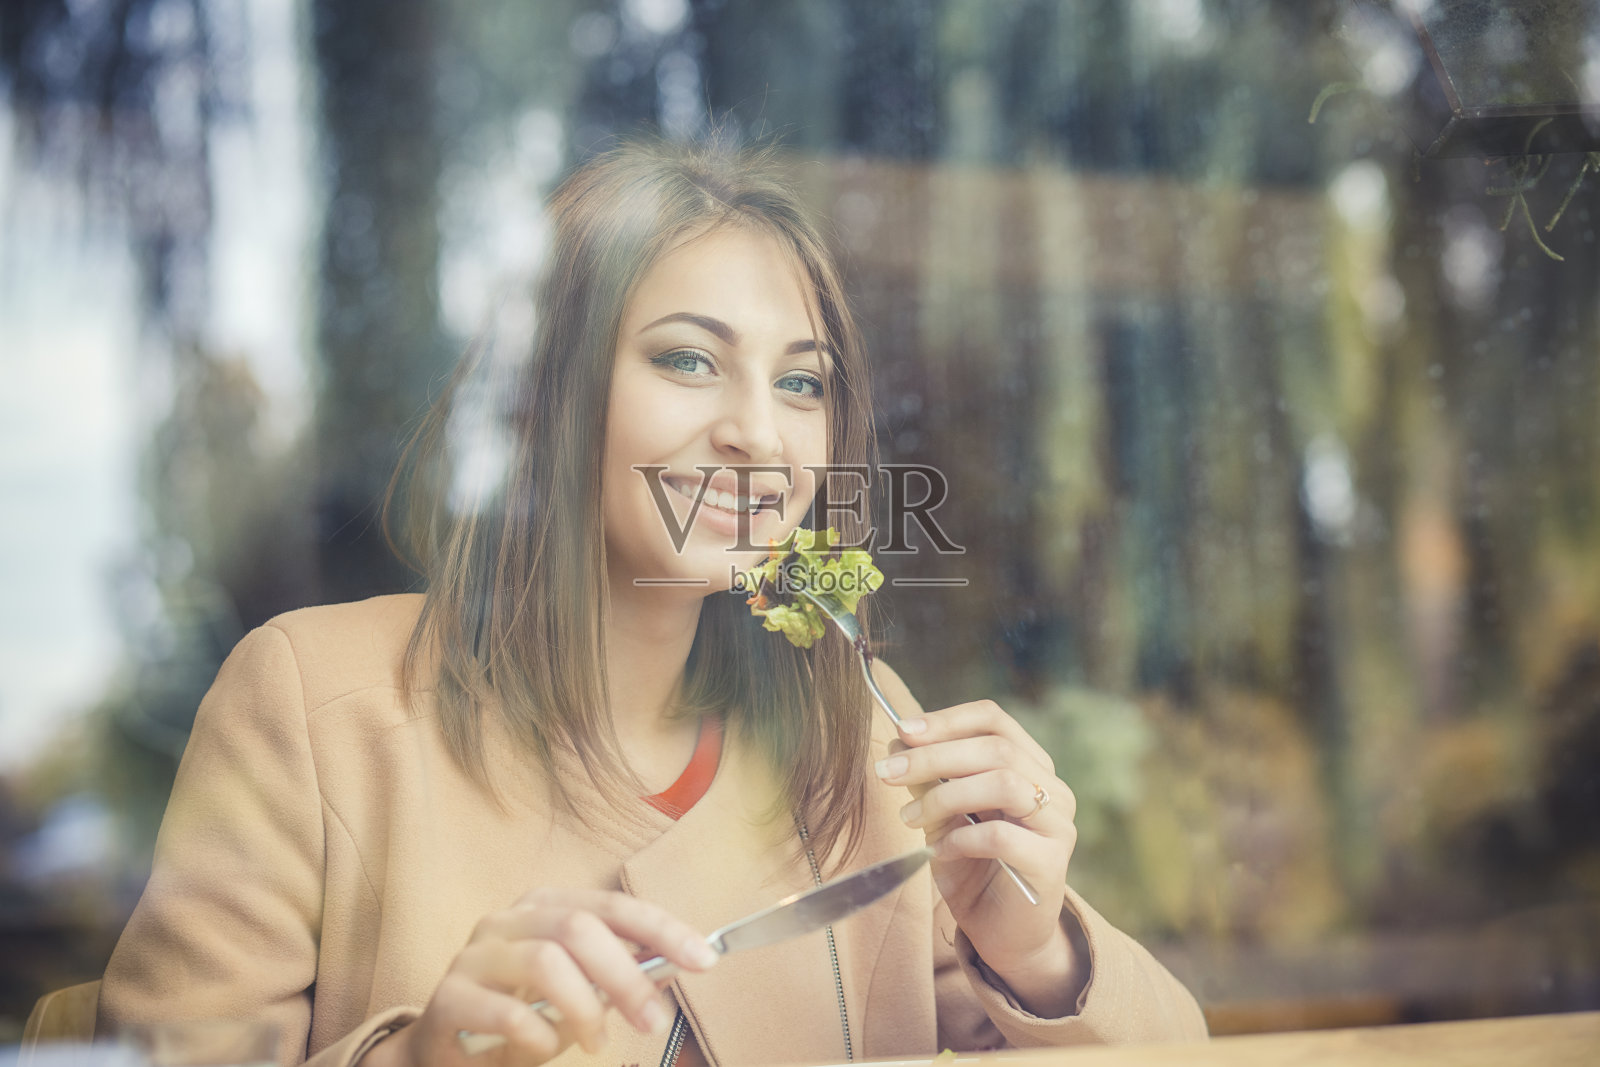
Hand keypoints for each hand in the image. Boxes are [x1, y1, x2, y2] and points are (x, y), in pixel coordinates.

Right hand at [364, 888, 717, 1065]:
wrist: (443, 1054)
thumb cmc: (516, 1020)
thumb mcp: (576, 996)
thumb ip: (617, 977)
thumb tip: (673, 965)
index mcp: (544, 906)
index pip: (612, 906)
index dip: (662, 929)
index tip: (703, 959)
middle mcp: (507, 920)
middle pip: (579, 927)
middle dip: (627, 975)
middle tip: (651, 1021)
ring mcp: (473, 956)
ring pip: (544, 961)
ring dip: (584, 1007)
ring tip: (596, 1042)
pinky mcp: (448, 1000)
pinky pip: (506, 1012)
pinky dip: (539, 1036)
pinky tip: (545, 1048)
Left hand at [875, 699, 1085, 1014]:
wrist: (1003, 936)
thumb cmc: (973, 869)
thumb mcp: (942, 817)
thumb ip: (927, 781)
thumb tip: (896, 744)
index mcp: (1029, 766)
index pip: (994, 721)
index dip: (948, 720)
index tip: (903, 730)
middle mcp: (1052, 789)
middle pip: (996, 749)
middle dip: (934, 756)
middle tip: (888, 772)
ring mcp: (1057, 825)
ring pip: (1003, 783)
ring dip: (946, 795)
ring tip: (911, 817)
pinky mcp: (1051, 863)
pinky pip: (1001, 835)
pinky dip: (960, 839)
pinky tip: (938, 852)